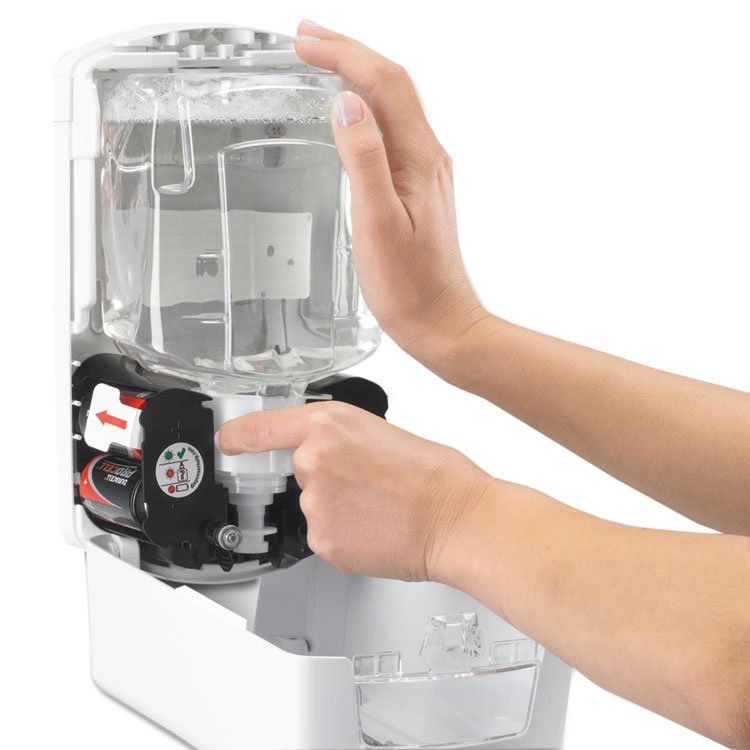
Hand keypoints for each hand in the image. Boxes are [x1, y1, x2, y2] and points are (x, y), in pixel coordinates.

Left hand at [215, 401, 490, 580]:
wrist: (457, 519)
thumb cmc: (435, 475)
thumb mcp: (383, 431)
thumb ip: (343, 438)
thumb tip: (332, 453)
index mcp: (329, 425)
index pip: (262, 428)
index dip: (239, 435)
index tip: (228, 440)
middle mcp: (313, 461)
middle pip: (301, 471)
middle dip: (328, 479)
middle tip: (369, 483)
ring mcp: (315, 504)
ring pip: (314, 506)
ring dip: (338, 509)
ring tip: (379, 506)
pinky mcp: (323, 541)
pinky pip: (324, 536)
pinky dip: (345, 535)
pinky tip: (375, 528)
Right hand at [294, 22, 489, 370]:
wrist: (442, 322)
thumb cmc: (411, 286)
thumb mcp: (379, 223)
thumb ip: (364, 159)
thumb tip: (346, 104)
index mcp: (419, 159)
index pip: (384, 84)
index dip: (344, 54)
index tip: (305, 42)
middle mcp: (428, 158)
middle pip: (391, 84)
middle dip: (349, 53)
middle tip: (307, 38)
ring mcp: (425, 173)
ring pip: (392, 105)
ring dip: (357, 75)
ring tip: (323, 60)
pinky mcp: (417, 190)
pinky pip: (391, 131)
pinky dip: (364, 109)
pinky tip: (348, 115)